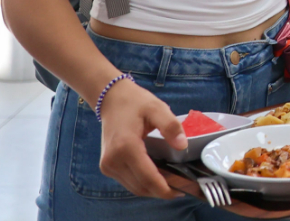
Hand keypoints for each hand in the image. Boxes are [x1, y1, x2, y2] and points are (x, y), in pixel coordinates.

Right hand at [96, 79, 185, 198]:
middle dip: (161, 191)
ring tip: (172, 182)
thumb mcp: (157, 108)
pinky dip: (143, 183)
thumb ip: (171, 126)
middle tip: (181, 186)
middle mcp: (113, 160)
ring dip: (152, 189)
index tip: (182, 191)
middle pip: (141, 186)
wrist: (111, 99)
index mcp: (126, 147)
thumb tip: (182, 146)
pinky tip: (157, 176)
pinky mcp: (107, 166)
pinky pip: (128, 182)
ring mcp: (108, 165)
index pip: (147, 178)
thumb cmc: (135, 103)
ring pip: (134, 187)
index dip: (165, 189)